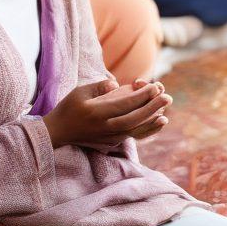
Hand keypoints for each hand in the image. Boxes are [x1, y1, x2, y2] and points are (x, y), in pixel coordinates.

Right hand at [43, 77, 171, 149]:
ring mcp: (110, 137)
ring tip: (167, 109)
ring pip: (136, 130)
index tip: (154, 87)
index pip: (123, 105)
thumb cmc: (69, 108)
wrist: (59, 133)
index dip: (140, 97)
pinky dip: (149, 129)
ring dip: (153, 120)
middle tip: (167, 97)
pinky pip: (134, 135)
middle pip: (133, 119)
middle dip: (152, 108)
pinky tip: (161, 121)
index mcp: (97, 114)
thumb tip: (116, 84)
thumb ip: (98, 87)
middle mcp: (105, 128)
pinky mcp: (113, 141)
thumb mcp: (79, 92)